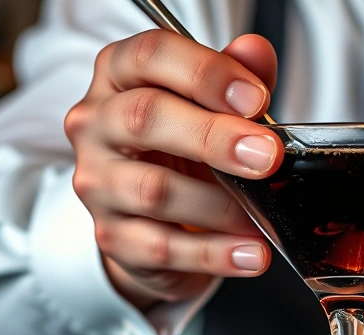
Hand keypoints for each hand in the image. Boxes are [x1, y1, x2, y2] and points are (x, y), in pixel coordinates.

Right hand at [65, 30, 281, 309]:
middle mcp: (97, 123)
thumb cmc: (184, 149)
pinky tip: (250, 253)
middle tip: (266, 156)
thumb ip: (238, 76)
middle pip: (145, 117)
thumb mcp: (214, 106)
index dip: (206, 73)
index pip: (150, 55)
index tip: (255, 99)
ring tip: (262, 215)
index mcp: (120, 75)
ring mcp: (98, 182)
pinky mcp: (112, 236)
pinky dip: (213, 253)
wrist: (156, 219)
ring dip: (218, 205)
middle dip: (213, 137)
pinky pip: (161, 247)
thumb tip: (255, 51)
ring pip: (152, 189)